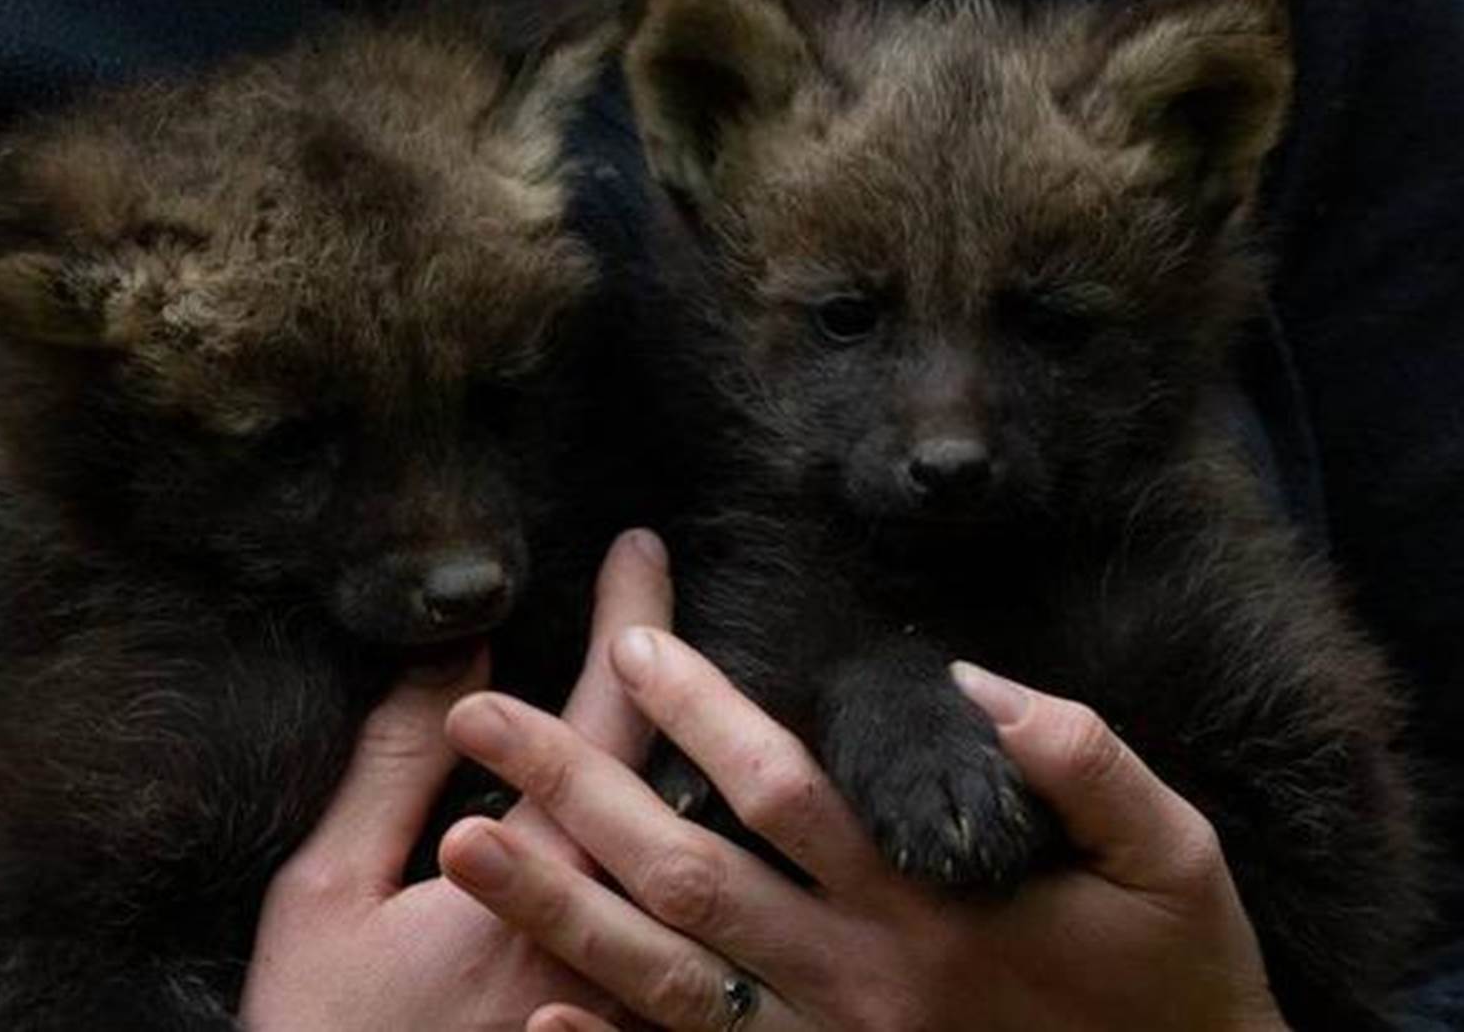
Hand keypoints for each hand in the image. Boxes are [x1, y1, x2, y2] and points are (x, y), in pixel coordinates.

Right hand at [239, 529, 672, 1031]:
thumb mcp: (328, 894)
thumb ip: (397, 768)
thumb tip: (459, 657)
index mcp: (533, 882)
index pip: (602, 719)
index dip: (626, 622)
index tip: (639, 549)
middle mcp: (612, 933)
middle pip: (680, 769)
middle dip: (678, 659)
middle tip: (674, 580)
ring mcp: (641, 995)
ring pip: (717, 849)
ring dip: (720, 745)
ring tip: (716, 667)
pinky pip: (712, 934)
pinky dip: (726, 844)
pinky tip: (719, 793)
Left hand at [442, 548, 1288, 1031]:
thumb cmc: (1179, 979)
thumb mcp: (1175, 856)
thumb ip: (1088, 761)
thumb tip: (978, 686)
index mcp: (925, 904)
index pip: (781, 789)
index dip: (700, 710)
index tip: (629, 642)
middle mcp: (855, 977)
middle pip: (684, 874)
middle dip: (576, 790)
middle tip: (479, 721)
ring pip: (661, 978)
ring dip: (554, 907)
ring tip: (457, 841)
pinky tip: (537, 1019)